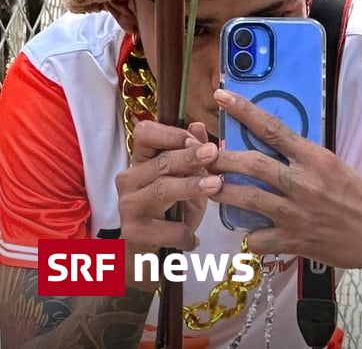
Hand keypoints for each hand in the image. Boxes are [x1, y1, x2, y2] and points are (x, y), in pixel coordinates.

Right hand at [115, 120, 221, 259]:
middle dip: (189, 156)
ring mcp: (128, 206)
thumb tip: (197, 125)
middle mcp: (130, 179)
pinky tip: (195, 240)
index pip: (145, 134)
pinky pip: (166, 229)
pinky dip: (185, 234)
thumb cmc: (172, 211)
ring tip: (215, 185)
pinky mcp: (133, 233)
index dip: (171, 134)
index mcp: (142, 161)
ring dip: (190, 186)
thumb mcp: (187, 181)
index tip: (197, 139)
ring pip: (162, 190)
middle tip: (213, 153)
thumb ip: (192, 155)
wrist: (150, 254)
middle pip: (161, 162)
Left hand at [208, 88, 361, 275]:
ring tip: (207, 187)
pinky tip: (252, 233)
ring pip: (246, 198)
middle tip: (202, 153)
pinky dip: (251, 236)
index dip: (243, 111)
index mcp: (317, 158)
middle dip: (220, 157)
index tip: (221, 96)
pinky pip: (259, 238)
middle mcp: (304, 182)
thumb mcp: (337, 168)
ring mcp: (297, 213)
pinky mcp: (295, 241)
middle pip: (251, 163)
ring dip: (222, 191)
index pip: (273, 128)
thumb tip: (276, 151)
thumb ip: (305, 160)